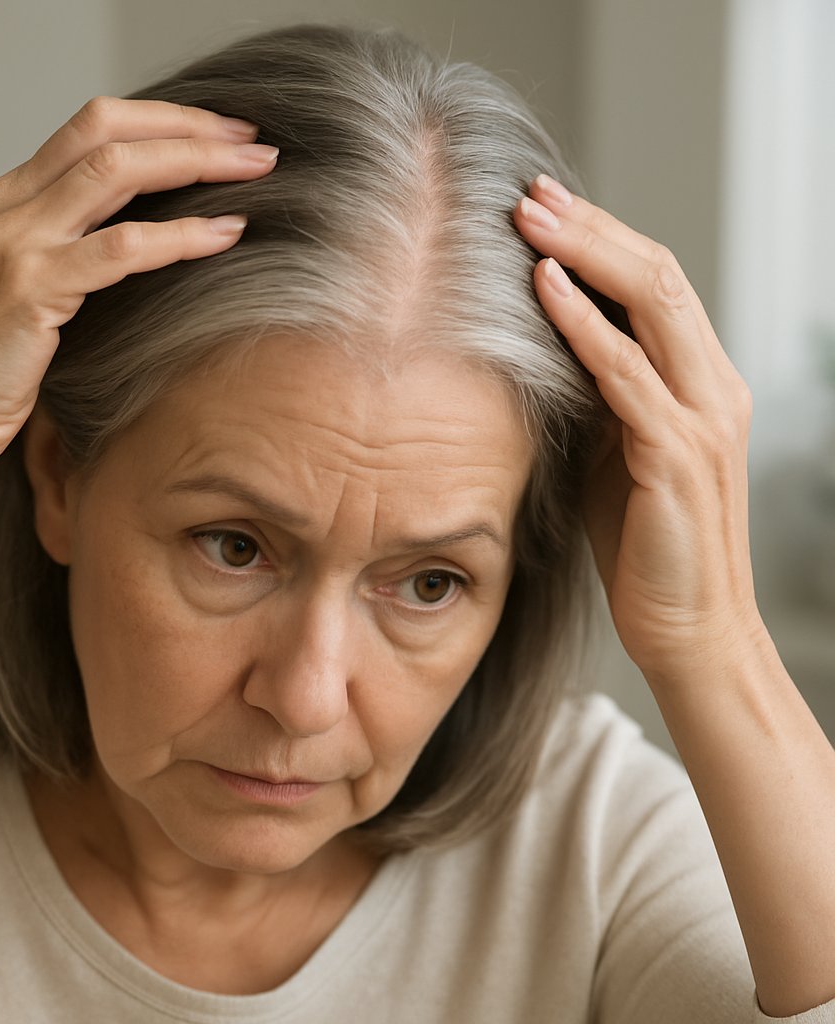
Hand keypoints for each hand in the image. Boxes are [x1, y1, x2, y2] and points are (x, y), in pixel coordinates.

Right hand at [0, 97, 278, 473]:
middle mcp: (8, 207)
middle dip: (189, 127)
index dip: (162, 120)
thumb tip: (144, 246)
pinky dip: (181, 237)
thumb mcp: (27, 293)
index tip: (221, 133)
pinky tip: (226, 236)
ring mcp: (16, 242)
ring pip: (118, 172)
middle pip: (108, 131)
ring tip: (257, 171)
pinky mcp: (31, 288)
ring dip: (196, 164)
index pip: (91, 128)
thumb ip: (70, 256)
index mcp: (7, 200)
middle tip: (253, 141)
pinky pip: (121, 248)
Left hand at [513, 176, 760, 679]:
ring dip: (586, 254)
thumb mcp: (616, 454)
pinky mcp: (677, 457)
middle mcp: (710, 387)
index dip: (599, 239)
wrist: (686, 628)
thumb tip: (544, 346)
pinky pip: (628, 375)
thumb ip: (598, 398)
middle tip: (529, 191)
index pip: (653, 287)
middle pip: (656, 276)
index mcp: (697, 383)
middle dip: (591, 227)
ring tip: (529, 217)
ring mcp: (701, 419)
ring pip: (653, 307)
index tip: (541, 208)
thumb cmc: (644, 544)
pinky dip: (584, 327)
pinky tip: (542, 288)